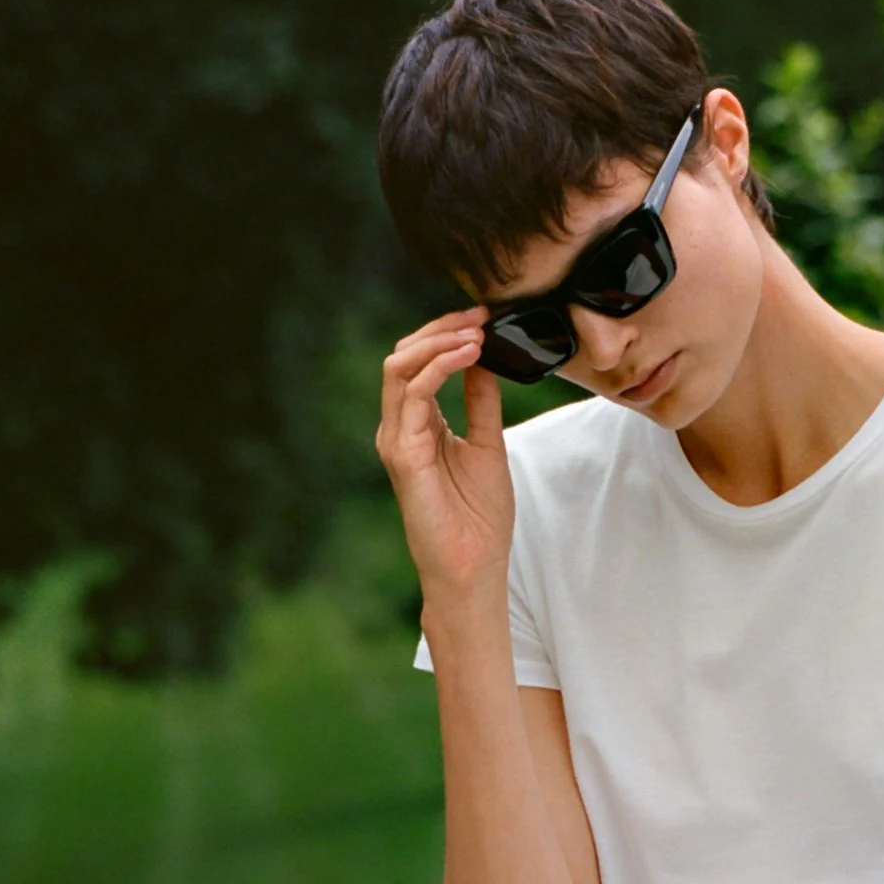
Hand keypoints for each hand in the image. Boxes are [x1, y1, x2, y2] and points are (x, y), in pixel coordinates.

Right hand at [375, 308, 514, 611]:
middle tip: (479, 315)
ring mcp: (396, 441)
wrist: (474, 568)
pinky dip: (440, 367)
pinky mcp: (403, 455)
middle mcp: (399, 429)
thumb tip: (484, 359)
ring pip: (400, 367)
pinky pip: (414, 395)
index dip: (447, 333)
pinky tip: (468, 356)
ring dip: (440, 341)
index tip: (483, 318)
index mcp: (417, 426)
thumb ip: (481, 402)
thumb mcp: (487, 445)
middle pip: (403, 356)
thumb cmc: (478, 518)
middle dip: (441, 327)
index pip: (418, 362)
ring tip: (476, 332)